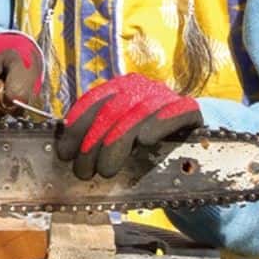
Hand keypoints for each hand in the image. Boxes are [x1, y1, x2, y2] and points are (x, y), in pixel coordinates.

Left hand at [55, 73, 201, 179]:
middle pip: (112, 109)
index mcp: (120, 88)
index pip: (93, 101)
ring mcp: (167, 96)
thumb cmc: (149, 143)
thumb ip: (97, 137)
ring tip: (106, 170)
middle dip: (93, 143)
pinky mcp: (190, 109)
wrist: (194, 139)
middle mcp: (142, 87)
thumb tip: (65, 152)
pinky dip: (159, 124)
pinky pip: (176, 112)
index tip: (65, 152)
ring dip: (117, 143)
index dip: (76, 127)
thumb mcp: (119, 137)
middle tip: (84, 172)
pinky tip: (145, 140)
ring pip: (138, 112)